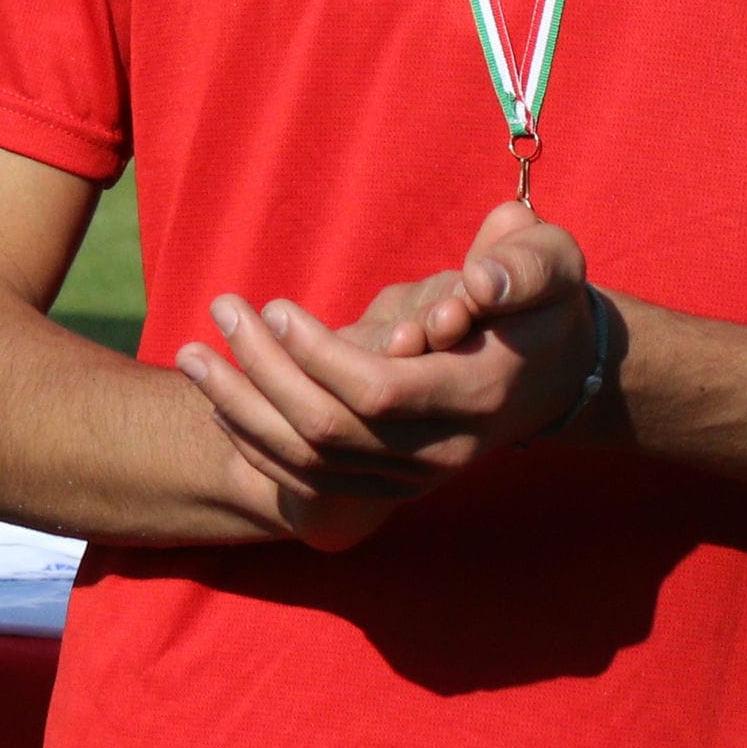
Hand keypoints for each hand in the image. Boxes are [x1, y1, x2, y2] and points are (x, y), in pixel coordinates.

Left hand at [176, 204, 601, 546]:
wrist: (557, 369)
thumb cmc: (540, 297)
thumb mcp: (549, 262)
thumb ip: (522, 266)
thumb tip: (480, 287)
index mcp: (479, 395)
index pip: (378, 393)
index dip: (316, 355)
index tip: (274, 307)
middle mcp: (445, 451)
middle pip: (328, 432)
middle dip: (262, 371)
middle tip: (221, 309)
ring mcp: (415, 478)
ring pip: (307, 463)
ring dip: (238, 408)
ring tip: (189, 353)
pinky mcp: (389, 485)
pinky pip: (307, 480)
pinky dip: (253, 442)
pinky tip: (217, 399)